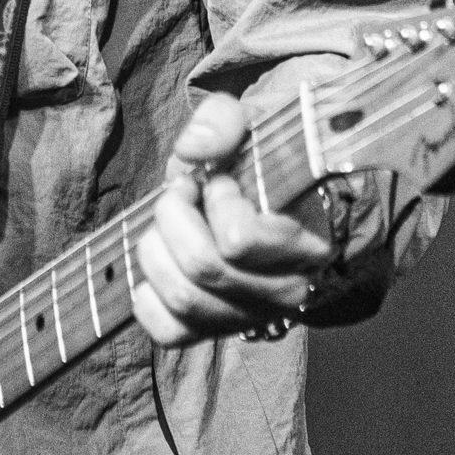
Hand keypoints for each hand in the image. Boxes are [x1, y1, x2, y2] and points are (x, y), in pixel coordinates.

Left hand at [134, 93, 341, 344]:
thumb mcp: (247, 122)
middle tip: (182, 193)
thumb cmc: (256, 158)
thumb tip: (193, 150)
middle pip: (204, 268)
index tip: (216, 178)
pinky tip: (162, 261)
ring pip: (183, 299)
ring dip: (157, 250)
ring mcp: (252, 316)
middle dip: (173, 217)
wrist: (261, 194)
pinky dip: (148, 296)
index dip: (214, 199)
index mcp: (306, 239)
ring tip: (170, 224)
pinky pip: (168, 332)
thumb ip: (223, 121)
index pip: (240, 239)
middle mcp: (286, 289)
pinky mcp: (217, 332)